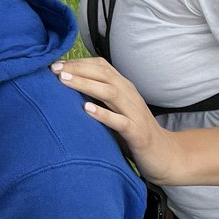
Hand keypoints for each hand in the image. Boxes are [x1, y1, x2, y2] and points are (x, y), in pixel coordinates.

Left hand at [51, 57, 179, 183]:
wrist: (165, 156)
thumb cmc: (133, 132)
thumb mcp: (115, 110)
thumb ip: (98, 98)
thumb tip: (66, 89)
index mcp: (124, 88)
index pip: (101, 66)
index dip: (78, 62)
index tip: (55, 63)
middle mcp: (130, 96)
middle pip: (103, 74)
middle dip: (77, 69)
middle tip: (53, 69)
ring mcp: (134, 113)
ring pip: (110, 92)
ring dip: (86, 84)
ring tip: (64, 81)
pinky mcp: (137, 133)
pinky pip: (120, 121)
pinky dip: (103, 114)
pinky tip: (87, 110)